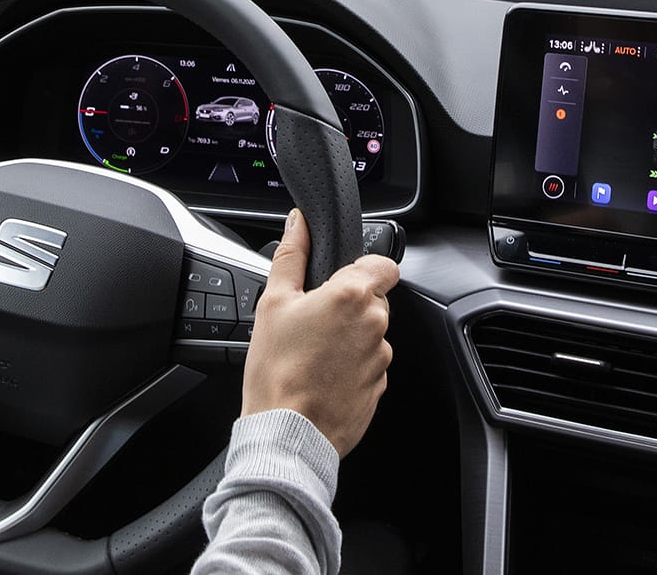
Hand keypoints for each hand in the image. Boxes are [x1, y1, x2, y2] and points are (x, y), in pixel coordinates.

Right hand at [241, 208, 399, 456]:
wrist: (288, 432)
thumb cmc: (277, 369)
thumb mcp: (273, 302)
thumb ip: (291, 256)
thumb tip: (298, 224)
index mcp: (353, 295)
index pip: (383, 263)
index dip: (363, 267)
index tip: (339, 281)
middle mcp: (376, 324)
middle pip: (373, 300)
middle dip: (347, 306)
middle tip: (312, 322)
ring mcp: (381, 358)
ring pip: (370, 334)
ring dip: (349, 338)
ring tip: (312, 354)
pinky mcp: (380, 387)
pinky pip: (368, 366)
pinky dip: (350, 367)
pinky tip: (321, 376)